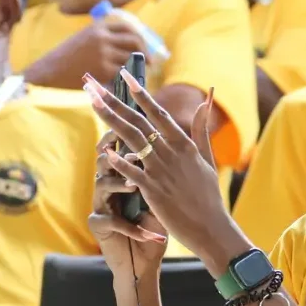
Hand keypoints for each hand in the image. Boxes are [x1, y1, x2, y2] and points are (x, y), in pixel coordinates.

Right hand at [25, 19, 147, 88]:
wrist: (48, 73)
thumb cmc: (63, 61)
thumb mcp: (81, 40)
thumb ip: (101, 39)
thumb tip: (125, 47)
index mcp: (97, 27)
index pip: (127, 27)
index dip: (139, 37)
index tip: (144, 47)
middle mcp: (102, 37)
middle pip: (134, 41)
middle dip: (145, 52)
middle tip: (150, 64)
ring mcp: (104, 53)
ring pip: (131, 58)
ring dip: (137, 68)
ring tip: (138, 76)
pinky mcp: (104, 69)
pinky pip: (124, 73)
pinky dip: (128, 79)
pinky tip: (128, 85)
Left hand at [84, 72, 241, 265]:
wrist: (212, 228)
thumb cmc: (209, 197)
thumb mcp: (207, 159)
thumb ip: (201, 130)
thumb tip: (205, 101)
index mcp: (184, 145)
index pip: (158, 113)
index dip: (140, 94)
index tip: (125, 76)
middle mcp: (171, 153)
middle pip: (138, 122)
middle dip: (114, 101)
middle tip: (94, 86)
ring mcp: (162, 171)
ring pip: (131, 140)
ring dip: (110, 120)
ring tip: (93, 103)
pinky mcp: (154, 192)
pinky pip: (133, 172)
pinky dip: (120, 161)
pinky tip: (105, 150)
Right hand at [87, 129, 168, 277]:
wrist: (144, 260)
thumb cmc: (155, 224)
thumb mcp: (165, 194)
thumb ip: (169, 168)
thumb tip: (182, 142)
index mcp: (124, 175)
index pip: (121, 148)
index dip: (124, 134)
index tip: (136, 121)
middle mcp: (109, 186)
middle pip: (104, 160)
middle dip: (111, 149)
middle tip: (122, 143)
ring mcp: (101, 205)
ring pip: (102, 185)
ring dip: (119, 185)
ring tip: (134, 186)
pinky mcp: (99, 225)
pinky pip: (111, 221)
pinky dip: (131, 227)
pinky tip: (149, 232)